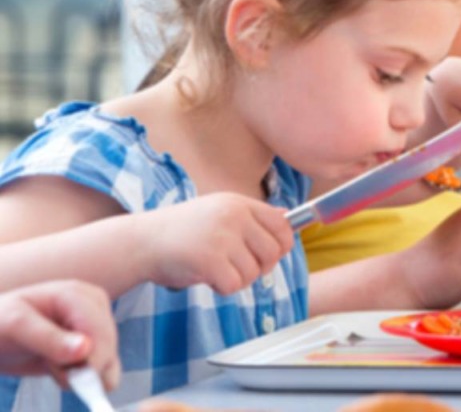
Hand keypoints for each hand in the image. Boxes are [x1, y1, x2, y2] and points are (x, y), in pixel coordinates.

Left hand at [0, 280, 119, 390]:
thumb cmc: (1, 322)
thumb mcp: (15, 326)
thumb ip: (48, 338)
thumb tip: (85, 349)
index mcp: (78, 295)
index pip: (100, 331)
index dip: (92, 359)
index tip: (70, 379)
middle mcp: (93, 308)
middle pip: (108, 348)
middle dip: (81, 366)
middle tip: (51, 365)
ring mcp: (96, 326)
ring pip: (110, 361)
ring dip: (83, 373)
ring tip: (52, 363)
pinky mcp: (96, 344)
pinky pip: (107, 369)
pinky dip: (88, 379)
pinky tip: (65, 370)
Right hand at [140, 193, 292, 294]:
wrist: (141, 242)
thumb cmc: (181, 232)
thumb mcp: (218, 212)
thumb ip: (251, 217)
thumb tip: (288, 218)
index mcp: (238, 203)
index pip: (283, 225)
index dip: (282, 245)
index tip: (269, 256)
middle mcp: (233, 216)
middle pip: (274, 252)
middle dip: (260, 267)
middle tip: (237, 267)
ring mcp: (222, 237)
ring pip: (254, 272)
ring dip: (237, 278)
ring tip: (215, 269)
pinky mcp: (210, 260)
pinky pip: (235, 285)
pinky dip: (222, 288)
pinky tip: (206, 277)